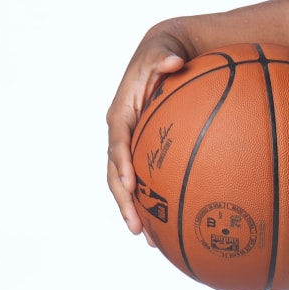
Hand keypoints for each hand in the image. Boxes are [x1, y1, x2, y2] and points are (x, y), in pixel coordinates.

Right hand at [106, 27, 191, 237]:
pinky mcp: (147, 154)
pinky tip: (170, 229)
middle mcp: (123, 134)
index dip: (121, 164)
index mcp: (122, 114)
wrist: (169, 55)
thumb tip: (173, 61)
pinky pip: (149, 183)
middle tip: (137, 227)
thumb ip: (164, 58)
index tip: (130, 185)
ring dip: (136, 212)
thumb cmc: (165, 53)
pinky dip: (155, 204)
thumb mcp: (162, 49)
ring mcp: (133, 147)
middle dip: (124, 201)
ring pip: (128, 185)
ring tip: (149, 240)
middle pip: (115, 173)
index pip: (117, 142)